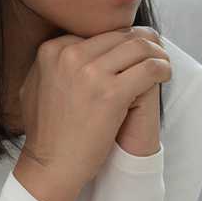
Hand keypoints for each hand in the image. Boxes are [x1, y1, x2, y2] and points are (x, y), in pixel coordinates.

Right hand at [16, 26, 170, 188]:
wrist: (50, 167)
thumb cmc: (47, 132)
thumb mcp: (35, 85)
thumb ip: (54, 62)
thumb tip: (73, 45)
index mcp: (52, 50)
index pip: (99, 33)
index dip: (121, 41)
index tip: (134, 52)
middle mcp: (69, 55)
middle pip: (120, 36)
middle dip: (143, 42)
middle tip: (157, 52)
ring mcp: (90, 73)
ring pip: (139, 47)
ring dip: (157, 53)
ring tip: (164, 63)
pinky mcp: (111, 93)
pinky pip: (149, 68)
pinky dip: (163, 69)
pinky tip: (166, 75)